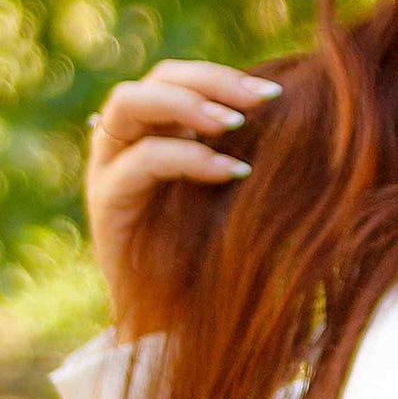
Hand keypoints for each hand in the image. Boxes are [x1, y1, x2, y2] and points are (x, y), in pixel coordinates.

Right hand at [85, 60, 280, 326]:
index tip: (275, 91)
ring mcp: (108, 169)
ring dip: (188, 104)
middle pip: (154, 80)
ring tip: (235, 125)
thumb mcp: (233, 192)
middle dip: (209, 81)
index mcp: (154, 131)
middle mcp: (124, 142)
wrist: (178, 322)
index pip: (178, 77)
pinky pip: (140, 162)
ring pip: (130, 104)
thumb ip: (244, 148)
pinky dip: (187, 158)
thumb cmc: (212, 255)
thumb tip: (293, 107)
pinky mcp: (105, 204)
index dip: (222, 76)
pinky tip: (230, 172)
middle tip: (261, 99)